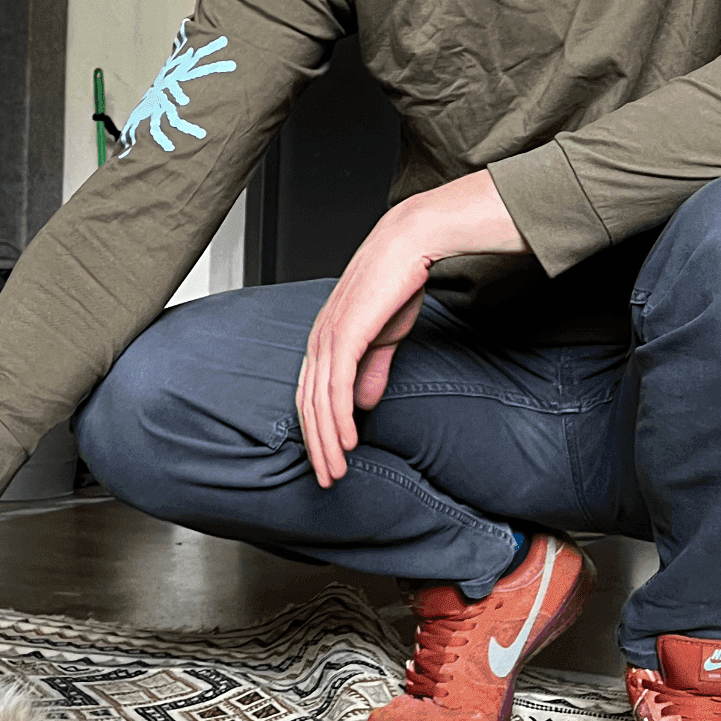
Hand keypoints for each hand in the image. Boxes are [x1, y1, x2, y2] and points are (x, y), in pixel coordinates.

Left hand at [295, 170, 528, 486]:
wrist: (412, 241)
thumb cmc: (398, 279)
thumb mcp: (384, 336)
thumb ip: (371, 369)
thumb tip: (363, 403)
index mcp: (324, 339)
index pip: (312, 395)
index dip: (318, 431)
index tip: (328, 460)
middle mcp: (319, 339)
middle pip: (308, 405)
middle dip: (317, 447)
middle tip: (327, 479)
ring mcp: (328, 336)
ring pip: (319, 403)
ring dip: (327, 442)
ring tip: (336, 471)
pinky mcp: (344, 334)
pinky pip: (336, 387)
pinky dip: (338, 419)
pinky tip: (347, 442)